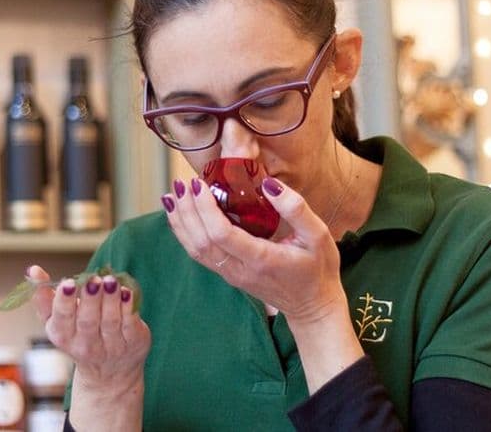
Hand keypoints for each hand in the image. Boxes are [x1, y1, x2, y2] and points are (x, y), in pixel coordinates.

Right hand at [28, 265, 150, 389]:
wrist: (110, 372)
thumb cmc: (79, 335)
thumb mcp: (57, 320)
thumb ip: (44, 296)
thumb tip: (33, 269)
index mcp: (62, 336)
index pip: (62, 318)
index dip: (64, 301)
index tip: (67, 283)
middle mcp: (86, 345)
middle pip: (88, 320)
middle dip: (90, 298)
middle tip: (93, 279)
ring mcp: (111, 346)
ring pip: (110, 320)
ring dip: (110, 299)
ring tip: (110, 280)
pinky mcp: (133, 343)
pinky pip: (130, 323)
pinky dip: (128, 307)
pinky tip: (126, 291)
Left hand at [163, 177, 346, 325]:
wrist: (313, 307)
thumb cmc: (318, 269)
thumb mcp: (318, 236)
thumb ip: (295, 209)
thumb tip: (268, 184)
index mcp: (261, 259)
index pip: (221, 234)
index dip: (205, 208)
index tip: (200, 183)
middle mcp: (239, 270)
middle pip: (201, 240)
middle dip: (187, 209)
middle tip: (182, 182)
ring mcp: (230, 275)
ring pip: (195, 249)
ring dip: (180, 221)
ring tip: (172, 194)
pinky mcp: (227, 274)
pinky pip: (198, 254)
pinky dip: (184, 233)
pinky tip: (179, 215)